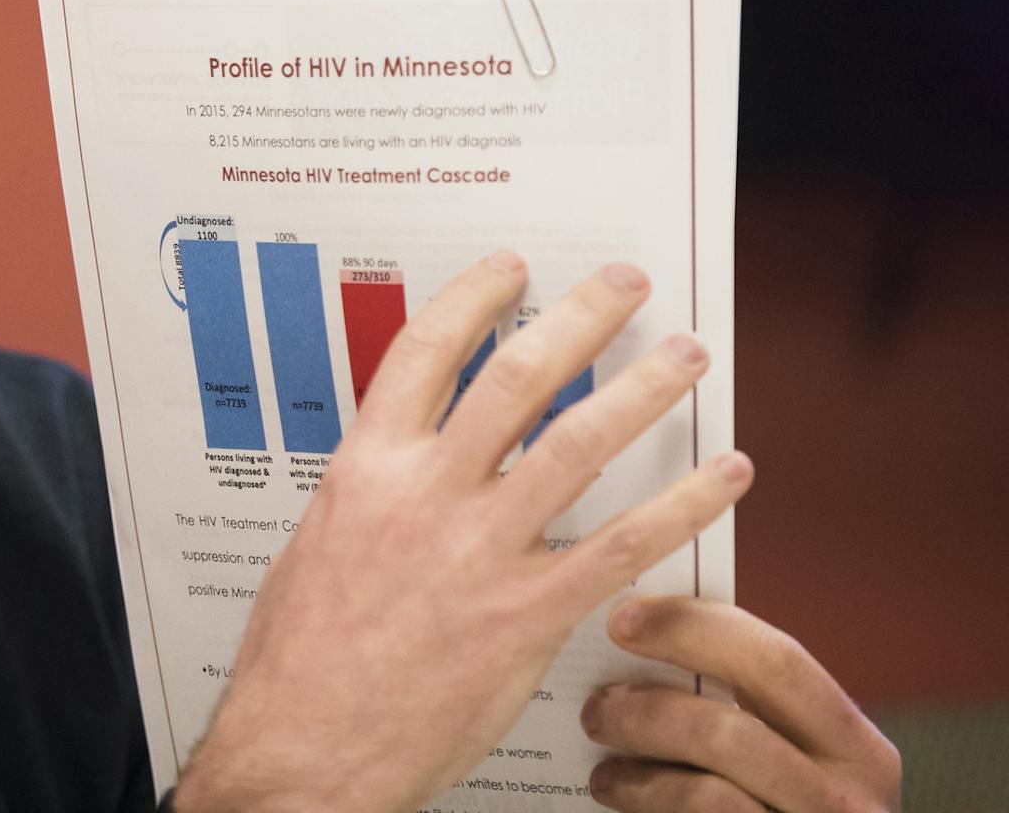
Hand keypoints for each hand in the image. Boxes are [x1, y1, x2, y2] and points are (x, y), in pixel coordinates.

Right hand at [174, 252, 752, 812]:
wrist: (304, 751)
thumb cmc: (299, 662)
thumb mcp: (316, 545)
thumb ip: (370, 495)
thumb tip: (404, 466)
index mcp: (365, 470)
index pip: (426, 353)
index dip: (475, 299)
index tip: (513, 270)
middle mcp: (426, 495)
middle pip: (516, 377)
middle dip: (582, 318)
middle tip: (626, 284)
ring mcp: (480, 552)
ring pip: (579, 445)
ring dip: (644, 390)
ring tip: (685, 355)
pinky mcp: (526, 616)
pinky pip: (622, 546)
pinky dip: (682, 503)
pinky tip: (721, 475)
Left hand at [583, 597, 899, 809]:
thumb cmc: (777, 800)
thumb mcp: (792, 754)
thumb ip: (747, 707)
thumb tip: (648, 640)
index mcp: (855, 747)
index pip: (777, 662)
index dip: (695, 630)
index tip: (623, 619)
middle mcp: (850, 801)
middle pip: (735, 733)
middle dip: (651, 711)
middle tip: (595, 704)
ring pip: (710, 796)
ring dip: (639, 776)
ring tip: (601, 767)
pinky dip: (649, 806)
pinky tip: (618, 796)